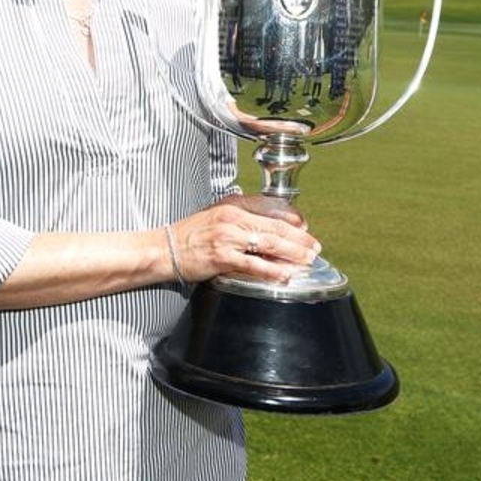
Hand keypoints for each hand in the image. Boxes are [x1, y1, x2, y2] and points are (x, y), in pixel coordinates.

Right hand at [168, 195, 320, 284]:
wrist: (165, 248)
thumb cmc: (191, 233)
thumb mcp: (216, 213)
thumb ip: (241, 213)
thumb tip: (268, 222)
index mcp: (232, 205)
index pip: (270, 209)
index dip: (292, 219)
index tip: (305, 227)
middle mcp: (232, 219)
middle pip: (274, 228)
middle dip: (299, 238)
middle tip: (315, 247)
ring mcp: (228, 238)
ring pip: (268, 245)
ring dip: (292, 253)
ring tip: (308, 260)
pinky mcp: (222, 258)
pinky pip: (253, 265)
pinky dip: (272, 270)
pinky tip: (285, 274)